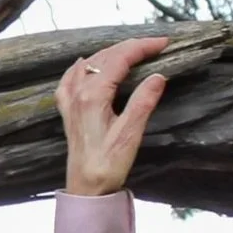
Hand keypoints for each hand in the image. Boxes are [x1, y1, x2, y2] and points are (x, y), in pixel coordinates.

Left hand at [57, 35, 169, 195]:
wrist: (86, 188)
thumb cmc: (107, 164)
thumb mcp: (130, 133)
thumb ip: (143, 101)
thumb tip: (158, 76)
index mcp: (92, 95)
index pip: (119, 59)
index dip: (142, 47)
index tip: (163, 43)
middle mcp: (77, 93)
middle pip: (104, 57)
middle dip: (130, 47)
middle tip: (155, 45)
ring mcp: (70, 101)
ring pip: (89, 64)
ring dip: (111, 53)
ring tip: (133, 51)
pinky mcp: (68, 112)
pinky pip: (70, 79)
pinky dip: (82, 67)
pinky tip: (86, 64)